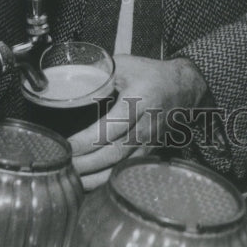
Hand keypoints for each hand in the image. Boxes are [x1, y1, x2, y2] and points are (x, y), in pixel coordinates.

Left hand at [69, 54, 207, 190]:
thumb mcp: (126, 64)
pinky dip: (106, 179)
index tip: (67, 145)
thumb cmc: (151, 74)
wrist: (183, 89)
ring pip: (121, 167)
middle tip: (62, 164)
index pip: (112, 126)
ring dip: (95, 176)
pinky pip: (126, 171)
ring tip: (70, 178)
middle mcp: (146, 125)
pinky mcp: (148, 153)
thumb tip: (70, 75)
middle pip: (115, 152)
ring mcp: (149, 142)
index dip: (88, 140)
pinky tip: (88, 182)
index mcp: (140, 100)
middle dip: (87, 163)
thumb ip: (100, 70)